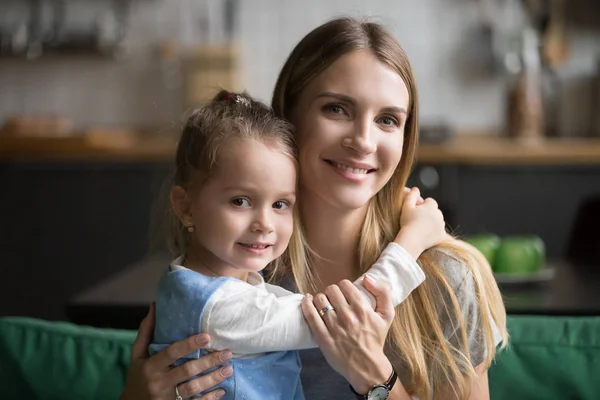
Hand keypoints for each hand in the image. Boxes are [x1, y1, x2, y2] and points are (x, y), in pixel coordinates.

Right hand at [120, 303, 231, 399]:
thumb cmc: (137, 376)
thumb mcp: (136, 355)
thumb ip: (146, 331)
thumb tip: (154, 305)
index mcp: (151, 366)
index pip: (172, 352)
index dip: (189, 344)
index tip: (207, 336)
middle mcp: (158, 382)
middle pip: (187, 370)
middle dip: (209, 361)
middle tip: (227, 353)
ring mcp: (166, 398)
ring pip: (193, 388)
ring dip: (213, 379)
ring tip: (228, 369)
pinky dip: (209, 399)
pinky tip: (221, 391)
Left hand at [301, 276, 394, 393]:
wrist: (367, 367)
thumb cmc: (375, 339)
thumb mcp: (387, 315)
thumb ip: (383, 292)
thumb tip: (367, 278)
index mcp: (362, 309)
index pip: (345, 285)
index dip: (344, 286)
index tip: (344, 293)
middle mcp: (347, 316)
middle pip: (331, 290)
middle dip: (332, 292)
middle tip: (334, 299)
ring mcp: (333, 326)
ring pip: (320, 300)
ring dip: (321, 299)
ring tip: (323, 304)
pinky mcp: (322, 336)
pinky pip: (310, 314)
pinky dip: (306, 304)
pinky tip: (307, 300)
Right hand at [395, 187, 445, 258]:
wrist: (411, 240)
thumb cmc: (407, 222)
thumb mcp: (406, 206)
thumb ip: (411, 195)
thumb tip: (415, 189)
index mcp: (431, 206)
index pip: (430, 201)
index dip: (422, 205)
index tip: (416, 211)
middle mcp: (439, 215)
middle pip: (435, 211)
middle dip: (429, 213)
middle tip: (418, 219)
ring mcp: (441, 225)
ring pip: (438, 221)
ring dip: (432, 222)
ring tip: (421, 227)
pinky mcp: (442, 235)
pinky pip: (439, 231)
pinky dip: (435, 232)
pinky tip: (426, 234)